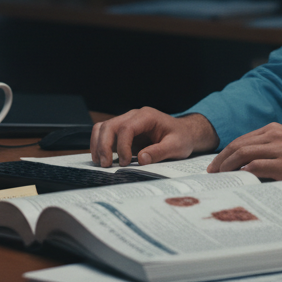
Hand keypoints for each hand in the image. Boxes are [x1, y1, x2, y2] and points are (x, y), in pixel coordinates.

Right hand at [90, 107, 218, 167]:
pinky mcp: (122, 130)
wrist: (184, 132)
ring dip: (98, 145)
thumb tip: (141, 159)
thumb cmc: (181, 138)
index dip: (122, 146)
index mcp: (147, 116)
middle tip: (106, 165)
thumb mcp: (176, 146)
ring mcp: (126, 121)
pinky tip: (102, 158)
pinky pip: (105, 133)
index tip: (126, 163)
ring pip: (103, 127)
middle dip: (104, 146)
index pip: (126, 128)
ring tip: (100, 163)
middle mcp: (133, 116)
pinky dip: (99, 144)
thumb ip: (159, 152)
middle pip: (110, 125)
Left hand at [206, 123, 281, 194]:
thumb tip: (250, 164)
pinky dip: (244, 171)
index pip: (242, 139)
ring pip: (243, 154)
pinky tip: (237, 179)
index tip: (218, 163)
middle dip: (222, 159)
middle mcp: (275, 136)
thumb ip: (272, 149)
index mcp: (275, 130)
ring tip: (221, 177)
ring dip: (228, 166)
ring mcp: (280, 150)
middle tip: (213, 172)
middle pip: (238, 145)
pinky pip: (257, 166)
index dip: (227, 152)